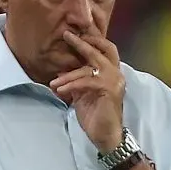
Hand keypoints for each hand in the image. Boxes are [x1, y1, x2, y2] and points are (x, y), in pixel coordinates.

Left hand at [49, 30, 124, 151]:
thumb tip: (60, 71)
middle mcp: (116, 74)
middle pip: (100, 50)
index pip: (106, 49)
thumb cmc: (94, 115)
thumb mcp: (81, 94)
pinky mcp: (109, 90)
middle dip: (82, 42)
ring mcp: (114, 81)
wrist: (106, 136)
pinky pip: (86, 82)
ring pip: (88, 69)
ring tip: (54, 83)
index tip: (76, 33)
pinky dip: (71, 85)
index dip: (93, 39)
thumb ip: (76, 81)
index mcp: (111, 72)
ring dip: (68, 75)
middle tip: (66, 35)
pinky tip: (59, 90)